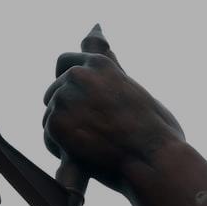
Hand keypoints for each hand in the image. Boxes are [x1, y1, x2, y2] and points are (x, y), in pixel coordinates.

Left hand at [42, 24, 184, 191]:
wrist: (153, 160)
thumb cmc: (157, 131)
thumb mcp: (136, 91)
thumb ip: (115, 72)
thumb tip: (104, 45)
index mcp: (100, 64)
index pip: (66, 62)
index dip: (69, 81)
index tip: (76, 97)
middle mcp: (78, 76)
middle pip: (54, 90)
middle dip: (67, 109)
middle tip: (92, 132)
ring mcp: (64, 99)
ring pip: (51, 115)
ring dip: (66, 131)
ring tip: (93, 148)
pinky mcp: (56, 124)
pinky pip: (49, 137)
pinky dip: (62, 150)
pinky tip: (84, 157)